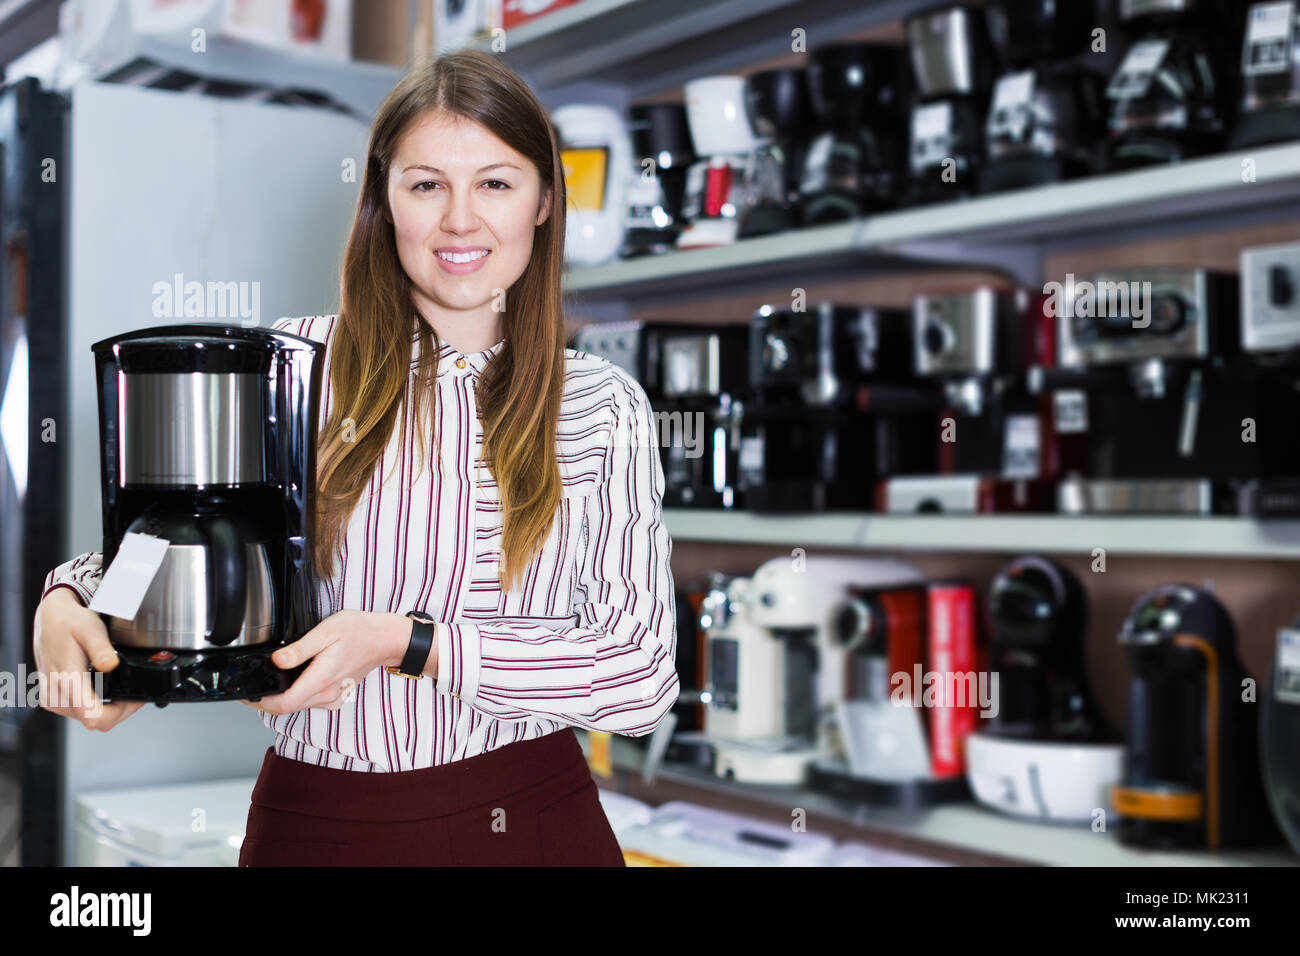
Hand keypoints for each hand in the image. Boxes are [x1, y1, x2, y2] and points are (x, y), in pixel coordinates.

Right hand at [33, 589, 145, 730]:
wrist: (50, 619)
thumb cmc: (69, 622)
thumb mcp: (90, 628)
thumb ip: (101, 648)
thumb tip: (111, 665)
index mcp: (67, 679)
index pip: (93, 717)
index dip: (119, 713)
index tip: (133, 699)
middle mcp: (56, 694)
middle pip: (96, 721)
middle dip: (120, 710)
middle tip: (135, 693)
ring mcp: (52, 699)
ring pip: (88, 719)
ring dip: (109, 710)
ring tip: (123, 690)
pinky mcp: (52, 699)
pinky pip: (79, 713)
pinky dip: (96, 706)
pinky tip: (106, 691)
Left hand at [240, 609, 411, 714]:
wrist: (384, 640)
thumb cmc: (359, 632)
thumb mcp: (325, 632)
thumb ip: (299, 649)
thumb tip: (276, 661)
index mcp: (321, 679)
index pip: (283, 704)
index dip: (260, 702)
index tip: (247, 694)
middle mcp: (327, 694)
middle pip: (287, 708)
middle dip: (266, 700)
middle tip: (252, 686)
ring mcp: (333, 698)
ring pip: (298, 706)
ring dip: (280, 698)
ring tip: (269, 681)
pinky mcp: (336, 697)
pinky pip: (310, 703)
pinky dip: (296, 696)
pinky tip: (293, 681)